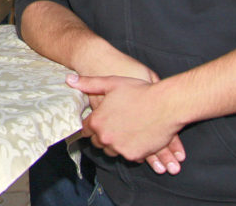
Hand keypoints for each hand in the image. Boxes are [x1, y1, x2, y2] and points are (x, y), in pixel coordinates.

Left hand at [67, 74, 184, 171]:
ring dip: (115, 143)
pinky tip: (136, 138)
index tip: (96, 122)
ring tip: (124, 131)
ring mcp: (120, 148)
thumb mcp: (111, 83)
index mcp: (97, 122)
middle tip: (113, 126)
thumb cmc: (139, 91)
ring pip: (112, 150)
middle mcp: (105, 137)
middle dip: (103, 135)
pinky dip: (131, 149)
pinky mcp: (135, 155)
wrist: (166, 105)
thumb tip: (69, 79)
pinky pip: (128, 155)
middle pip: (98, 142)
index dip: (91, 125)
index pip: (85, 129)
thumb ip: (88, 83)